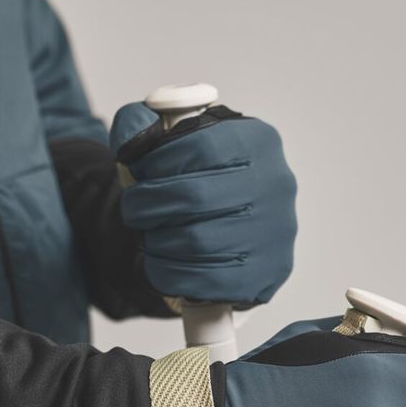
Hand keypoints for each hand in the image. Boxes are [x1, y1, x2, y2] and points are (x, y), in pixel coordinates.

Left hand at [109, 102, 296, 307]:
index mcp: (256, 142)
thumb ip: (143, 127)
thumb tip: (131, 132)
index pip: (198, 146)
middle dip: (148, 205)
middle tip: (134, 211)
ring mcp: (274, 231)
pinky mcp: (266, 272)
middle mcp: (273, 185)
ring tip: (149, 238)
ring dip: (157, 242)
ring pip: (196, 241)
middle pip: (194, 197)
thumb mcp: (178, 145)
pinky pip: (206, 278)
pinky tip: (159, 264)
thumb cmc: (205, 184)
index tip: (137, 172)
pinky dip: (169, 273)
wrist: (241, 232)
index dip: (156, 162)